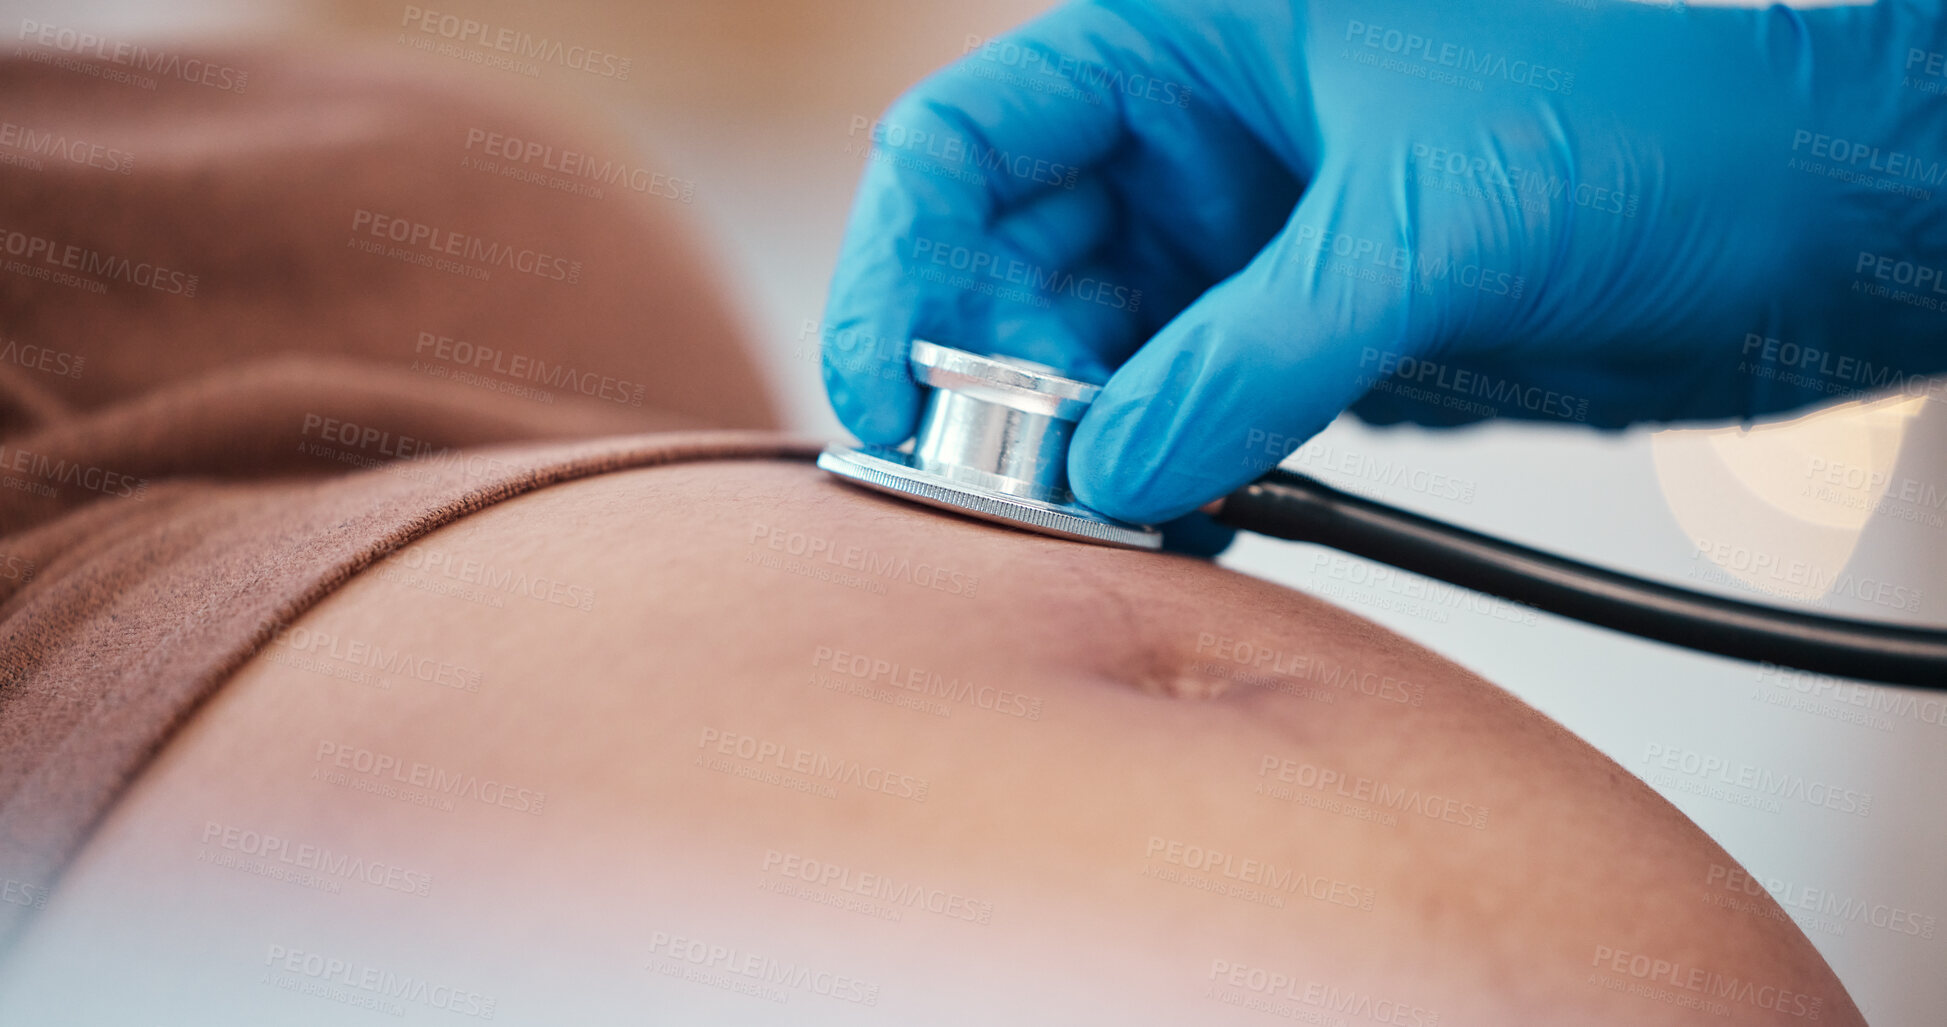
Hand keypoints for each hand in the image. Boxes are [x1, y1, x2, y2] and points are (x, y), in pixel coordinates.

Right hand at [822, 0, 1946, 524]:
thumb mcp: (1432, 219)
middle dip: (992, 378)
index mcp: (1192, 36)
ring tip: (1086, 529)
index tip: (880, 393)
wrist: (1820, 209)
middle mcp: (1201, 139)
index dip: (900, 263)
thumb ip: (1255, 351)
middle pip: (1011, 264)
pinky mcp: (1306, 336)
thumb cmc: (1660, 117)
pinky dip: (1162, 478)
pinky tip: (1166, 529)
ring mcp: (1248, 243)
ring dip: (1073, 447)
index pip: (973, 140)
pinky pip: (1184, 414)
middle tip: (1011, 491)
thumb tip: (1111, 475)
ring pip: (1091, 354)